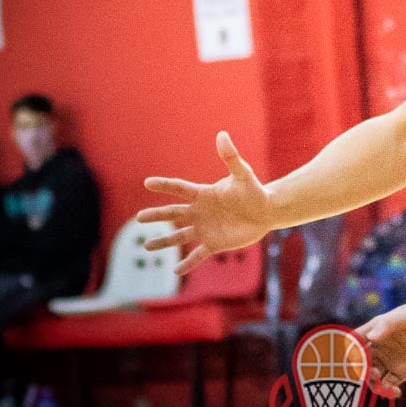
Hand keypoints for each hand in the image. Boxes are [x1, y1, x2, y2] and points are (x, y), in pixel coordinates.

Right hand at [138, 131, 273, 274]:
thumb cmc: (254, 190)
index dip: (165, 185)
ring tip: (146, 247)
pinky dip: (188, 264)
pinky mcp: (215, 244)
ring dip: (164, 241)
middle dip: (157, 216)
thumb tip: (222, 134)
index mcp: (204, 194)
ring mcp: (205, 229)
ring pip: (180, 236)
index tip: (148, 182)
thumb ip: (231, 157)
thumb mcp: (242, 174)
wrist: (267, 211)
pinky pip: (198, 255)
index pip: (180, 188)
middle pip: (173, 214)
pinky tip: (175, 272)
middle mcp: (200, 212)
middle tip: (139, 218)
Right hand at [356, 303, 405, 398]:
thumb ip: (390, 324)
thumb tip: (372, 336)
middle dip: (362, 371)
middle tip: (376, 374)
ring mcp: (389, 361)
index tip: (355, 361)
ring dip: (373, 384)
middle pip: (360, 362)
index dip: (350, 352)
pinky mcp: (400, 373)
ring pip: (371, 377)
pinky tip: (396, 392)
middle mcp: (379, 347)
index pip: (355, 341)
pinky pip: (387, 385)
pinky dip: (386, 391)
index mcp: (376, 330)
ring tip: (386, 386)